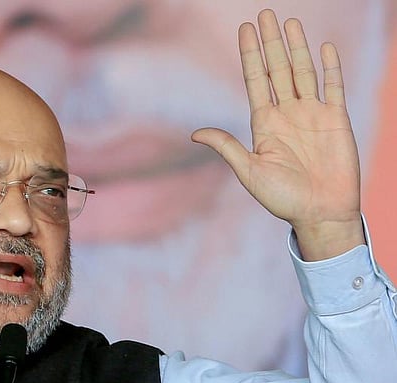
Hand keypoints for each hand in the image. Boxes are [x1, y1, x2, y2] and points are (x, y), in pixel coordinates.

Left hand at [192, 9, 363, 260]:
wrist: (320, 213)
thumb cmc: (283, 199)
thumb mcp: (249, 171)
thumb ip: (227, 147)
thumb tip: (194, 133)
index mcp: (264, 123)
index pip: (255, 80)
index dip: (251, 54)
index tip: (245, 29)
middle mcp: (287, 113)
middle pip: (278, 68)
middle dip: (270, 42)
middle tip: (264, 13)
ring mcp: (312, 114)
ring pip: (303, 71)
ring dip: (296, 46)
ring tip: (288, 22)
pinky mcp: (337, 119)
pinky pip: (333, 86)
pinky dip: (330, 67)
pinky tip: (324, 46)